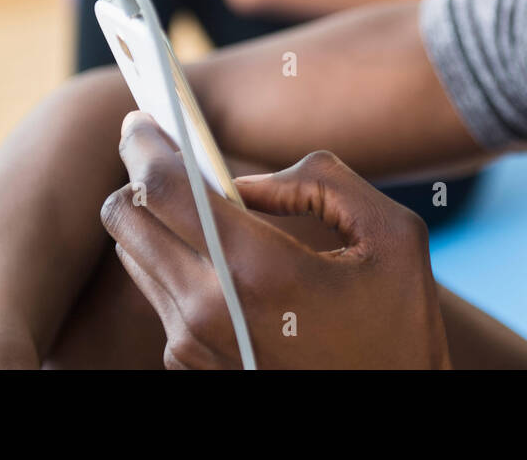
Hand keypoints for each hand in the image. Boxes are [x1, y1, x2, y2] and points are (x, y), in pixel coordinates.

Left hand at [100, 112, 452, 369]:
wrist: (395, 411)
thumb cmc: (400, 326)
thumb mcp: (392, 235)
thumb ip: (322, 182)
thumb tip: (248, 179)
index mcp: (259, 270)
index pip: (163, 188)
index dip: (144, 142)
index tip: (141, 116)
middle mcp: (209, 311)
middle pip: (126, 219)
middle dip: (138, 174)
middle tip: (164, 150)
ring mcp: (192, 346)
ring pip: (134, 255)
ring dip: (155, 218)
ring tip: (199, 203)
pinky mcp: (189, 367)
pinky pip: (159, 294)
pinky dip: (174, 261)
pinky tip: (218, 257)